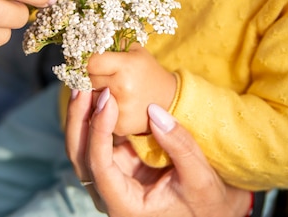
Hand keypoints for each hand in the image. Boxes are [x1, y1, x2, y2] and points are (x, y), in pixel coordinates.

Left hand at [65, 89, 252, 216]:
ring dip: (81, 116)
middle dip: (79, 119)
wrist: (208, 212)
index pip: (99, 167)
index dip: (98, 131)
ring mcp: (108, 181)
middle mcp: (109, 195)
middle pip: (80, 156)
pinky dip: (93, 118)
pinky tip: (95, 95)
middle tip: (84, 86)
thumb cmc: (205, 202)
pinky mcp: (114, 167)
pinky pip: (95, 142)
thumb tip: (154, 111)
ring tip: (84, 84)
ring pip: (82, 148)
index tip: (106, 100)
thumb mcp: (200, 176)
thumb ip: (180, 146)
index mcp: (125, 205)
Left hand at [87, 44, 175, 135]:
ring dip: (95, 94)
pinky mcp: (119, 127)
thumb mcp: (133, 50)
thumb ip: (110, 45)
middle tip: (106, 76)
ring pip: (90, 99)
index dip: (90, 62)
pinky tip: (116, 105)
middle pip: (88, 81)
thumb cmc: (146, 70)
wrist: (168, 99)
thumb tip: (86, 45)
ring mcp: (120, 110)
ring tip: (113, 90)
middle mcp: (122, 88)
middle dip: (92, 78)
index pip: (91, 63)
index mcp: (126, 66)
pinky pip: (97, 114)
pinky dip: (102, 110)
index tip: (94, 62)